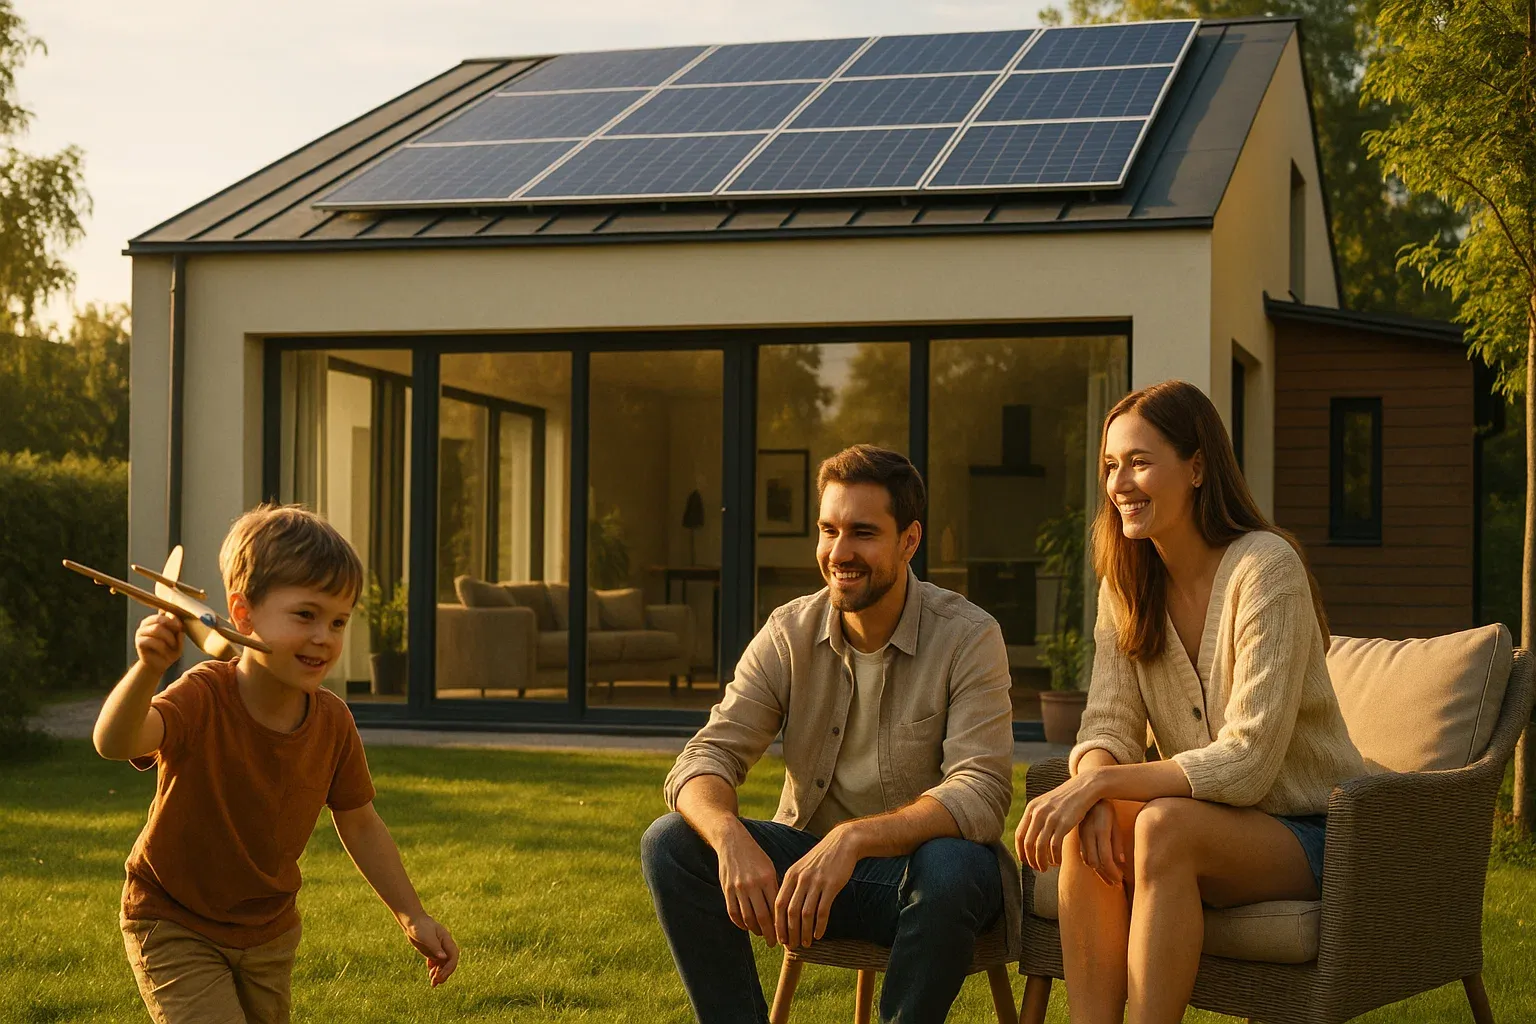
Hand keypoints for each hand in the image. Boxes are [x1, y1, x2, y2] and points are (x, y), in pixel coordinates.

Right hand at [134, 613, 182, 675]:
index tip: (180, 627)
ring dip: (168, 638)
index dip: (174, 618)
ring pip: (156, 629)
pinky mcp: (139, 642)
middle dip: (171, 627)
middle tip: (178, 635)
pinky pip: (151, 640)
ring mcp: (141, 632)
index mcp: (157, 619)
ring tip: (173, 646)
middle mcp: (147, 623)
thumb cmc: (170, 651)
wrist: (158, 665)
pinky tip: (165, 652)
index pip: (165, 612)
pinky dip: (162, 647)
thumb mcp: (178, 642)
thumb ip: (179, 633)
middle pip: (160, 619)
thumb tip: (179, 626)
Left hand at [401, 914, 458, 986]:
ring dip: (439, 974)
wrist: (412, 922)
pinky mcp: (432, 951)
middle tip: (437, 982)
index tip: (440, 976)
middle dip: (444, 973)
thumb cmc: (420, 926)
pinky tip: (430, 973)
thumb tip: (443, 957)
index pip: (453, 956)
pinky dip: (434, 970)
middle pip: (449, 962)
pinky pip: (436, 963)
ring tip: (433, 983)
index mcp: (446, 940)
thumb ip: (435, 947)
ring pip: (443, 964)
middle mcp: (444, 946)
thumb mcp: (427, 937)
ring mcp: (439, 949)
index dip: (449, 967)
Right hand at [717, 827, 780, 945]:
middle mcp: (753, 884)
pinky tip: (746, 927)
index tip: (786, 934)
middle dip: (770, 934)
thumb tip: (781, 912)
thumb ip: (773, 888)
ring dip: (755, 930)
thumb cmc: (755, 856)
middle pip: (762, 917)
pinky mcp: (727, 889)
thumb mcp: (769, 868)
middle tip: (774, 943)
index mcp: (767, 878)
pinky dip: (740, 923)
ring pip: (747, 917)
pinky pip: (733, 912)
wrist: (732, 841)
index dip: (781, 925)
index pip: (776, 909)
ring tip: (761, 935)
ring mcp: (738, 888)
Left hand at [775, 827, 857, 948]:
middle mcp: (801, 879)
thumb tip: (785, 909)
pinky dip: (819, 925)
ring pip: (805, 914)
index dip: (778, 924)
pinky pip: (823, 910)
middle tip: (791, 946)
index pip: (779, 904)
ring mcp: (816, 882)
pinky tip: (819, 935)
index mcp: (790, 875)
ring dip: (804, 932)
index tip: (780, 938)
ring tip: (805, 944)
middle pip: (790, 912)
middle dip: (790, 932)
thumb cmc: (822, 858)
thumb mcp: (802, 867)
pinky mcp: (831, 885)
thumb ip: (792, 885)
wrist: (842, 843)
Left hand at [1016, 770, 1100, 872]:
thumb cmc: (1066, 800)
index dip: (1020, 851)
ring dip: (1041, 861)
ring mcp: (1050, 818)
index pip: (1019, 834)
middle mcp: (1038, 813)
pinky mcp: (1064, 823)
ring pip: (1040, 847)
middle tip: (1036, 868)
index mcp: (1031, 808)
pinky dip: (1054, 857)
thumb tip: (1029, 836)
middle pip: (1028, 843)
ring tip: (1045, 868)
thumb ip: (1036, 817)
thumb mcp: (1046, 804)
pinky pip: (1054, 846)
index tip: (1025, 861)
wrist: (1084, 788)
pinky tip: (1057, 862)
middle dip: (1030, 859)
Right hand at [1076, 800, 1125, 886]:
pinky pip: (1083, 854)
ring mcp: (1081, 835)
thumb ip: (1117, 842)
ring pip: (1087, 860)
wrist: (1087, 795)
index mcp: (1101, 830)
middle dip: (1106, 875)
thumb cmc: (1106, 809)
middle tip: (1117, 883)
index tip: (1121, 880)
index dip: (1113, 873)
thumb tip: (1121, 862)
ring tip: (1110, 879)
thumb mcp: (1115, 823)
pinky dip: (1091, 864)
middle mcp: (1089, 834)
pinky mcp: (1078, 836)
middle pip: (1095, 862)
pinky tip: (1100, 868)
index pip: (1105, 858)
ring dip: (1099, 872)